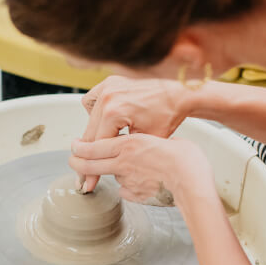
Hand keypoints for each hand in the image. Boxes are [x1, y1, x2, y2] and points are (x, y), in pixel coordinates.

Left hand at [69, 134, 213, 205]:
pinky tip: (142, 185)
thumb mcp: (166, 139)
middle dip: (77, 163)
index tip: (74, 146)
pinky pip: (126, 191)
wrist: (193, 184)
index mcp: (130, 143)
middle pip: (89, 164)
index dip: (80, 147)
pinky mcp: (135, 196)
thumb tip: (152, 145)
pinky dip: (129, 188)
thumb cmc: (186, 159)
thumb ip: (152, 142)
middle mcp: (123, 162)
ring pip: (111, 176)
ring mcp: (127, 181)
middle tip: (72, 161)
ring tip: (132, 170)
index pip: (94, 145)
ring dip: (114, 174)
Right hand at [79, 76, 189, 190]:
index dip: (93, 167)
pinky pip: (92, 102)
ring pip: (89, 119)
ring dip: (92, 134)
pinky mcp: (110, 83)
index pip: (97, 146)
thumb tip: (104, 166)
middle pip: (90, 134)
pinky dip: (96, 114)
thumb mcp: (143, 142)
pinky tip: (104, 123)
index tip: (89, 181)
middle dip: (88, 156)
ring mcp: (107, 87)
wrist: (178, 94)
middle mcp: (107, 97)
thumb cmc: (167, 115)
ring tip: (98, 150)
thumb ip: (121, 154)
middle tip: (87, 174)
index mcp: (114, 112)